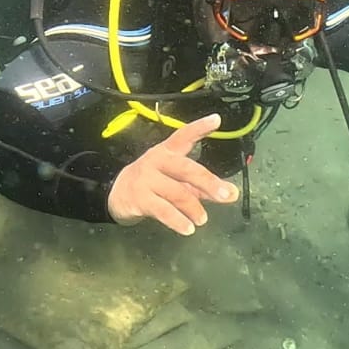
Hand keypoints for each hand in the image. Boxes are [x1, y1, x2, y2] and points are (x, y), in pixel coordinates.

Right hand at [107, 113, 240, 234]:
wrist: (116, 195)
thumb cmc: (153, 184)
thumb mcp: (177, 180)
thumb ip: (203, 186)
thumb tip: (233, 194)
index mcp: (168, 151)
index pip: (184, 136)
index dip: (199, 127)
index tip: (216, 119)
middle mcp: (157, 160)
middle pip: (186, 169)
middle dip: (208, 182)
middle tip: (226, 195)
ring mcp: (146, 179)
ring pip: (176, 192)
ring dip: (193, 208)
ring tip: (203, 219)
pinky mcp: (139, 198)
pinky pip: (162, 210)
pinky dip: (177, 221)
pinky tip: (188, 229)